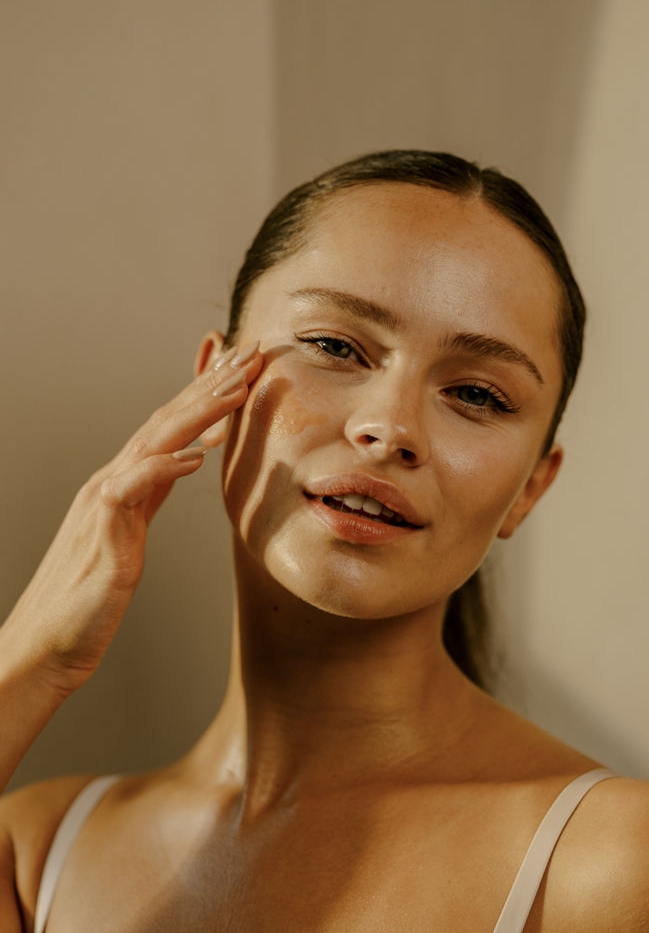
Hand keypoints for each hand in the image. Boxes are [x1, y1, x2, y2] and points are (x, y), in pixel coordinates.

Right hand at [1, 341, 262, 697]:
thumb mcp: (130, 533)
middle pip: (167, 421)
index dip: (207, 393)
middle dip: (212, 384)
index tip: (244, 369)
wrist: (44, 646)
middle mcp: (111, 481)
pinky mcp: (103, 533)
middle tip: (252, 355)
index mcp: (122, 482)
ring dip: (198, 412)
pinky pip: (134, 489)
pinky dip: (165, 468)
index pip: (171, 426)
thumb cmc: (89, 597)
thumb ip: (152, 494)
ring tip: (236, 388)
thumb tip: (183, 463)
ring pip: (154, 442)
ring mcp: (103, 503)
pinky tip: (197, 457)